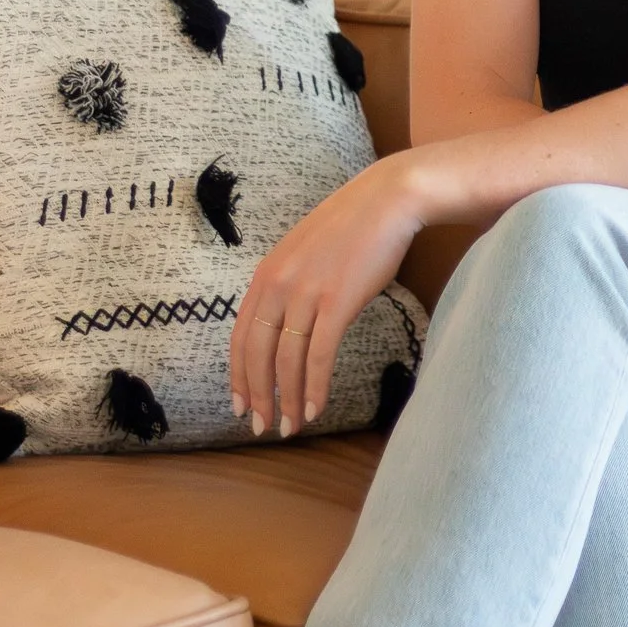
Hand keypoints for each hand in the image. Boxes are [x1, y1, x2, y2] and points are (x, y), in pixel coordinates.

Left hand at [229, 151, 424, 437]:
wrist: (388, 200)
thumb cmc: (353, 226)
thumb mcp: (304, 252)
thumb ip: (288, 284)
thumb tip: (284, 324)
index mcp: (266, 274)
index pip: (241, 336)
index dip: (239, 375)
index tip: (240, 404)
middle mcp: (278, 285)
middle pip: (258, 354)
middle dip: (258, 396)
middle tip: (262, 427)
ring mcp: (306, 293)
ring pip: (287, 361)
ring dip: (288, 400)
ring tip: (292, 426)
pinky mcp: (337, 302)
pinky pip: (319, 356)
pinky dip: (316, 387)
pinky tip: (317, 408)